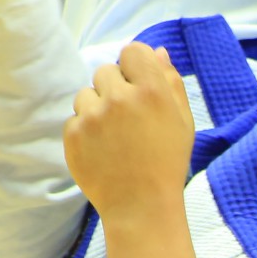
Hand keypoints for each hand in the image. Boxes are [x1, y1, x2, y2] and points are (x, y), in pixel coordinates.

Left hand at [64, 42, 194, 220]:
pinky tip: (103, 150)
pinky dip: (85, 131)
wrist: (141, 206)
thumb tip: (158, 51)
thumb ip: (171, 82)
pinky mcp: (73, 135)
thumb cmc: (167, 162)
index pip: (132, 51)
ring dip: (97, 109)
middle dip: (115, 89)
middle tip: (128, 120)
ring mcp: (93, 116)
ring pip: (86, 94)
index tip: (139, 88)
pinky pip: (75, 118)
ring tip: (114, 137)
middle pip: (105, 70)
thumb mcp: (182, 122)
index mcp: (151, 90)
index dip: (135, 68)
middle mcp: (120, 98)